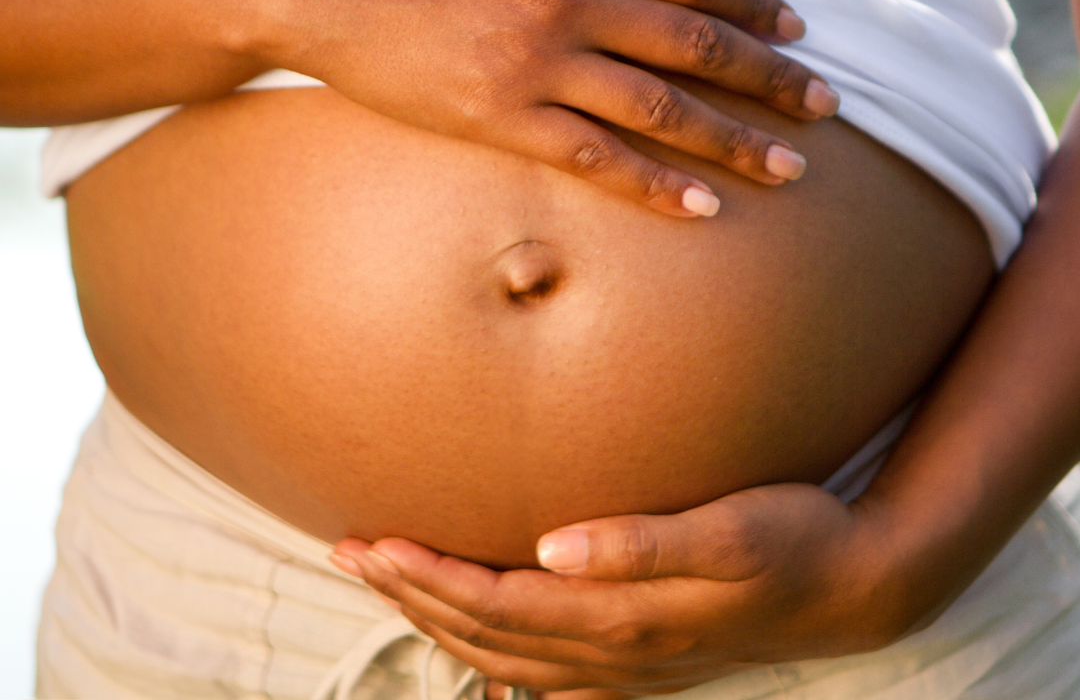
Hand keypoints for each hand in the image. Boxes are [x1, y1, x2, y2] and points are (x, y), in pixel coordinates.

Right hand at [245, 0, 838, 216]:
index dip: (751, 1)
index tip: (796, 27)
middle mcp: (566, 2)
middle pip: (692, 45)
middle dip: (770, 76)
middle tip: (829, 105)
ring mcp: (535, 65)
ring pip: (658, 109)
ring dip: (734, 140)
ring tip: (792, 168)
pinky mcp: (498, 119)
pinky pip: (592, 156)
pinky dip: (652, 184)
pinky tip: (701, 206)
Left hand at [329, 484, 917, 696]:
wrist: (850, 586)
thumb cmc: (788, 538)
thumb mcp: (726, 530)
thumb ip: (639, 541)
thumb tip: (554, 544)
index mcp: (622, 614)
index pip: (498, 602)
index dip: (429, 576)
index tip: (372, 542)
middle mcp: (613, 649)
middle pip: (486, 631)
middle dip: (412, 594)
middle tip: (351, 551)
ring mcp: (624, 663)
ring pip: (505, 652)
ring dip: (439, 617)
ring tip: (389, 582)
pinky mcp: (639, 658)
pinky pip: (543, 671)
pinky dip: (492, 650)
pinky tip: (475, 641)